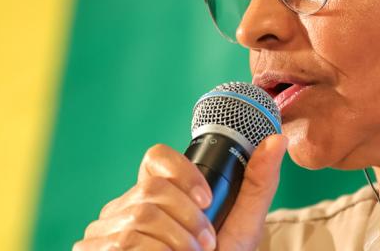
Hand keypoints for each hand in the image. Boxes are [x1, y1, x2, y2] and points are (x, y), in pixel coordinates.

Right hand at [75, 134, 287, 250]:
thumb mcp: (242, 226)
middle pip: (153, 189)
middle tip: (205, 244)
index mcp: (155, 194)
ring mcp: (104, 231)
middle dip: (189, 219)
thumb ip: (258, 183)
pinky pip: (125, 242)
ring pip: (141, 217)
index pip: (155, 157)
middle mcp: (124, 206)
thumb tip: (276, 139)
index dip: (182, 173)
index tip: (206, 200)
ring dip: (177, 242)